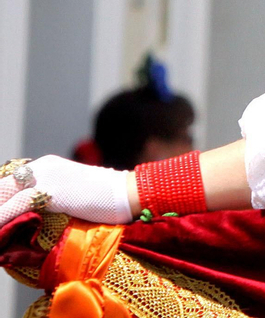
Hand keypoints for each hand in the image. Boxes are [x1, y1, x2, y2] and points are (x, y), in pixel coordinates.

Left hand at [0, 156, 134, 225]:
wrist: (130, 193)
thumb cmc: (108, 199)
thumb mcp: (73, 193)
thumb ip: (51, 199)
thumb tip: (32, 219)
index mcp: (47, 165)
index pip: (9, 181)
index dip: (1, 198)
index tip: (0, 216)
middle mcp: (43, 167)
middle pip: (3, 186)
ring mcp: (46, 176)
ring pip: (4, 195)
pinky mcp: (51, 191)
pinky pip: (16, 206)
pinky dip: (2, 219)